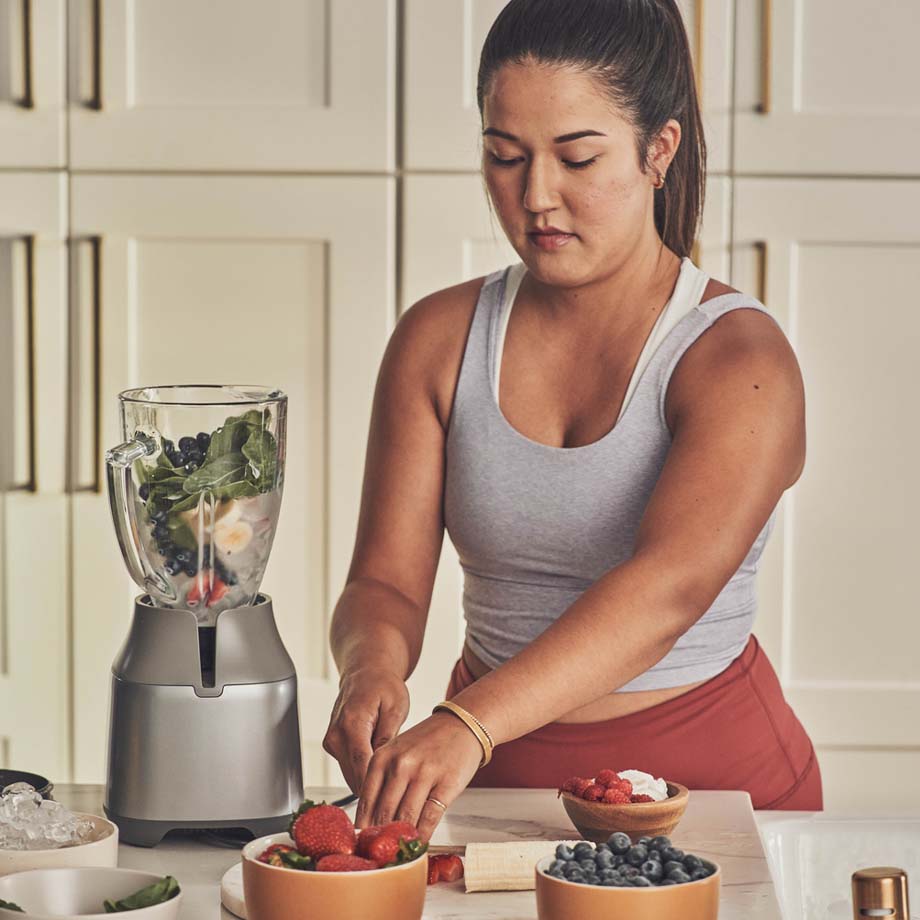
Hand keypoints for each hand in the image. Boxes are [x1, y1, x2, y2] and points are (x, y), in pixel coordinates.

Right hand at [322, 666, 409, 794]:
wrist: (365, 672)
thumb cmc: (383, 686)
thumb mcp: (396, 707)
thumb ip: (388, 737)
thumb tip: (386, 768)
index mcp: (352, 723)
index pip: (362, 764)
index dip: (376, 789)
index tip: (390, 806)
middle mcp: (336, 734)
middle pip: (354, 776)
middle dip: (376, 793)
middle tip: (399, 808)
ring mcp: (332, 741)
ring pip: (351, 776)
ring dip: (370, 786)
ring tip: (395, 792)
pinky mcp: (333, 745)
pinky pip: (349, 768)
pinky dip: (364, 775)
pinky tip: (384, 776)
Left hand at [355, 712, 483, 841]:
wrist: (461, 724)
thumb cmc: (426, 742)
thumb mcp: (396, 752)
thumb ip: (382, 781)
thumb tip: (370, 820)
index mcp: (382, 757)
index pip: (366, 802)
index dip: (363, 828)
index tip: (362, 845)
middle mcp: (400, 765)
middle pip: (384, 813)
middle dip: (381, 838)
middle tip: (379, 856)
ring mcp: (424, 773)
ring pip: (406, 818)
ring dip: (402, 840)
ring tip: (399, 852)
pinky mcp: (447, 783)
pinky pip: (429, 818)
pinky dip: (423, 835)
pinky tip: (420, 842)